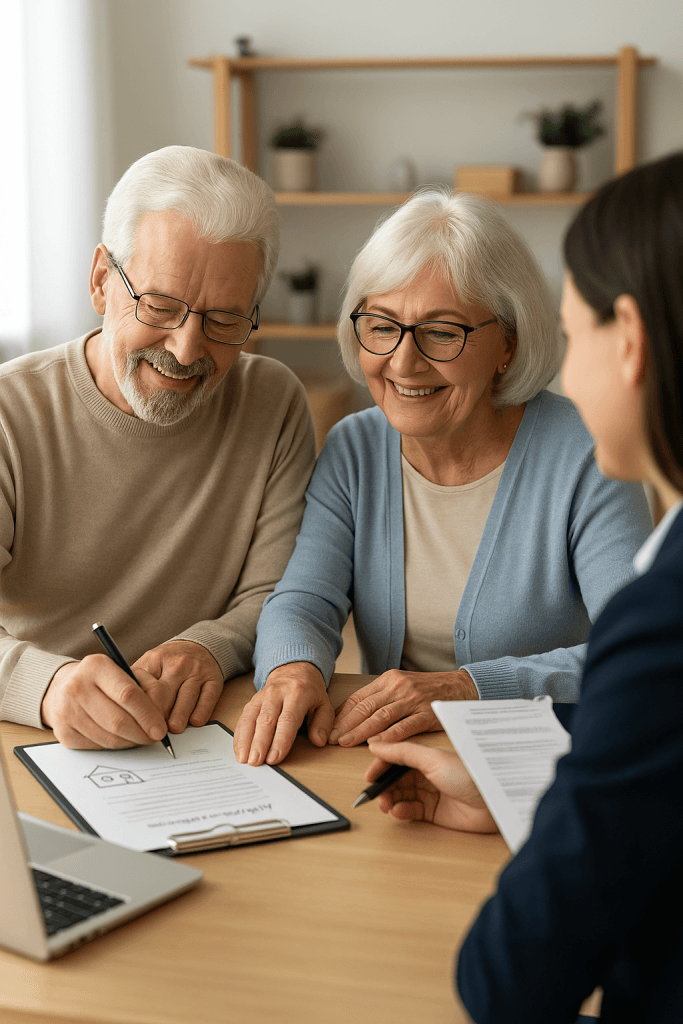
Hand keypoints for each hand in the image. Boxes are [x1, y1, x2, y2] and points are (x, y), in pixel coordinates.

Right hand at [41, 655, 168, 749]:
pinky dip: (114, 746)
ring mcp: (67, 711)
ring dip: (130, 742)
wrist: (62, 688)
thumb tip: (160, 719)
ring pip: (109, 738)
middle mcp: (77, 687)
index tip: (161, 728)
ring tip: (140, 737)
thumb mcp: (119, 672)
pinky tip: (122, 739)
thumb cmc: (99, 681)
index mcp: (96, 666)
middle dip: (142, 733)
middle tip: (154, 737)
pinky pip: (97, 746)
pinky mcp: (64, 732)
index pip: (128, 695)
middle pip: (118, 721)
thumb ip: (140, 688)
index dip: (148, 715)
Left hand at [132, 640, 223, 732]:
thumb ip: (136, 683)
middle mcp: (177, 663)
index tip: (137, 724)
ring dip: (178, 718)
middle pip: (164, 695)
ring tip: (173, 729)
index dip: (140, 710)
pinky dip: (200, 713)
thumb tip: (121, 710)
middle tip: (154, 733)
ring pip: (186, 699)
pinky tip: (193, 722)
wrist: (199, 646)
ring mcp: (197, 671)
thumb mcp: (149, 664)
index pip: (144, 688)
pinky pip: (207, 699)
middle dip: (157, 716)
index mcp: (155, 660)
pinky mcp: (214, 679)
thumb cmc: (168, 662)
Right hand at [233, 662, 334, 765]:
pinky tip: (239, 749)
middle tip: (256, 762)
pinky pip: (243, 717)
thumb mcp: (324, 704)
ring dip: (245, 740)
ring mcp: (262, 696)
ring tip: (244, 759)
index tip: (275, 758)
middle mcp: (277, 693)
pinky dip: (240, 735)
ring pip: (251, 718)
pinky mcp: (252, 701)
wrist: (293, 669)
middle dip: (259, 743)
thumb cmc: (310, 691)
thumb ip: (323, 723)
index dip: (281, 740)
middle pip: (266, 720)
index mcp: (298, 693)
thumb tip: (319, 741)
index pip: (288, 719)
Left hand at [329, 669, 477, 746]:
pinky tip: (378, 746)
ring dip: (361, 732)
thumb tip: (353, 716)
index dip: (342, 715)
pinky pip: (405, 726)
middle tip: (332, 739)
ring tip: (347, 743)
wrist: (461, 686)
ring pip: (381, 717)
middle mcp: (398, 687)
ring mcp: (412, 700)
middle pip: (366, 707)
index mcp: (388, 680)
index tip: (330, 729)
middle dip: (346, 725)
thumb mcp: (401, 687)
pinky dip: (390, 736)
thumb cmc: (428, 690)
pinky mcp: (427, 713)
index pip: (359, 698)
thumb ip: (380, 699)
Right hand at [366, 738, 497, 833]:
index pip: (396, 760)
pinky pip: (411, 811)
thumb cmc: (468, 774)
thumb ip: (401, 752)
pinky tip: (400, 811)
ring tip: (387, 805)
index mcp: (425, 757)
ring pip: (401, 797)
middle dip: (384, 787)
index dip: (381, 767)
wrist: (493, 800)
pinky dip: (402, 812)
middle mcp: (426, 774)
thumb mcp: (431, 758)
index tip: (369, 777)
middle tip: (376, 795)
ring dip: (391, 801)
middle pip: (396, 780)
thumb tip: (375, 745)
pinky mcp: (434, 813)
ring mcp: (430, 794)